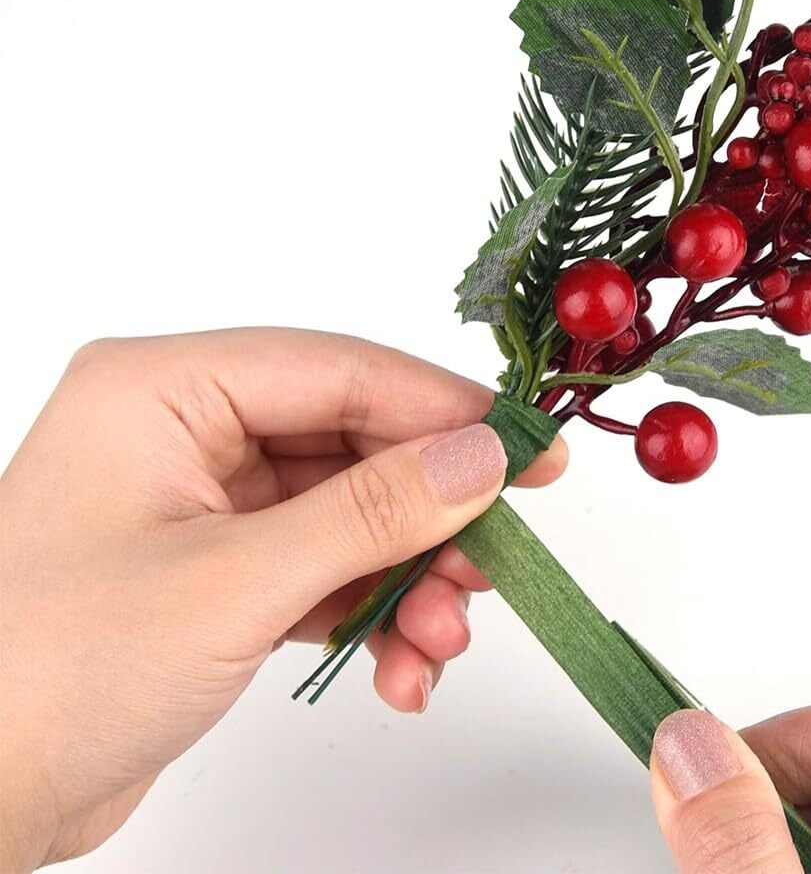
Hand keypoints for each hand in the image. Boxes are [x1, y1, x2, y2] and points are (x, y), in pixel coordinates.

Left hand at [0, 329, 566, 869]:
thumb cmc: (49, 674)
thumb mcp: (233, 584)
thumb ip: (369, 513)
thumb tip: (479, 459)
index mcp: (164, 391)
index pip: (337, 371)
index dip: (442, 408)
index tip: (527, 449)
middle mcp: (187, 431)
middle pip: (351, 445)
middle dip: (427, 516)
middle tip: (496, 561)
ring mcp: (205, 503)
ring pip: (347, 514)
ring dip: (406, 577)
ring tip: (439, 642)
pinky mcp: (220, 569)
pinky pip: (323, 568)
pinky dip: (369, 613)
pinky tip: (398, 670)